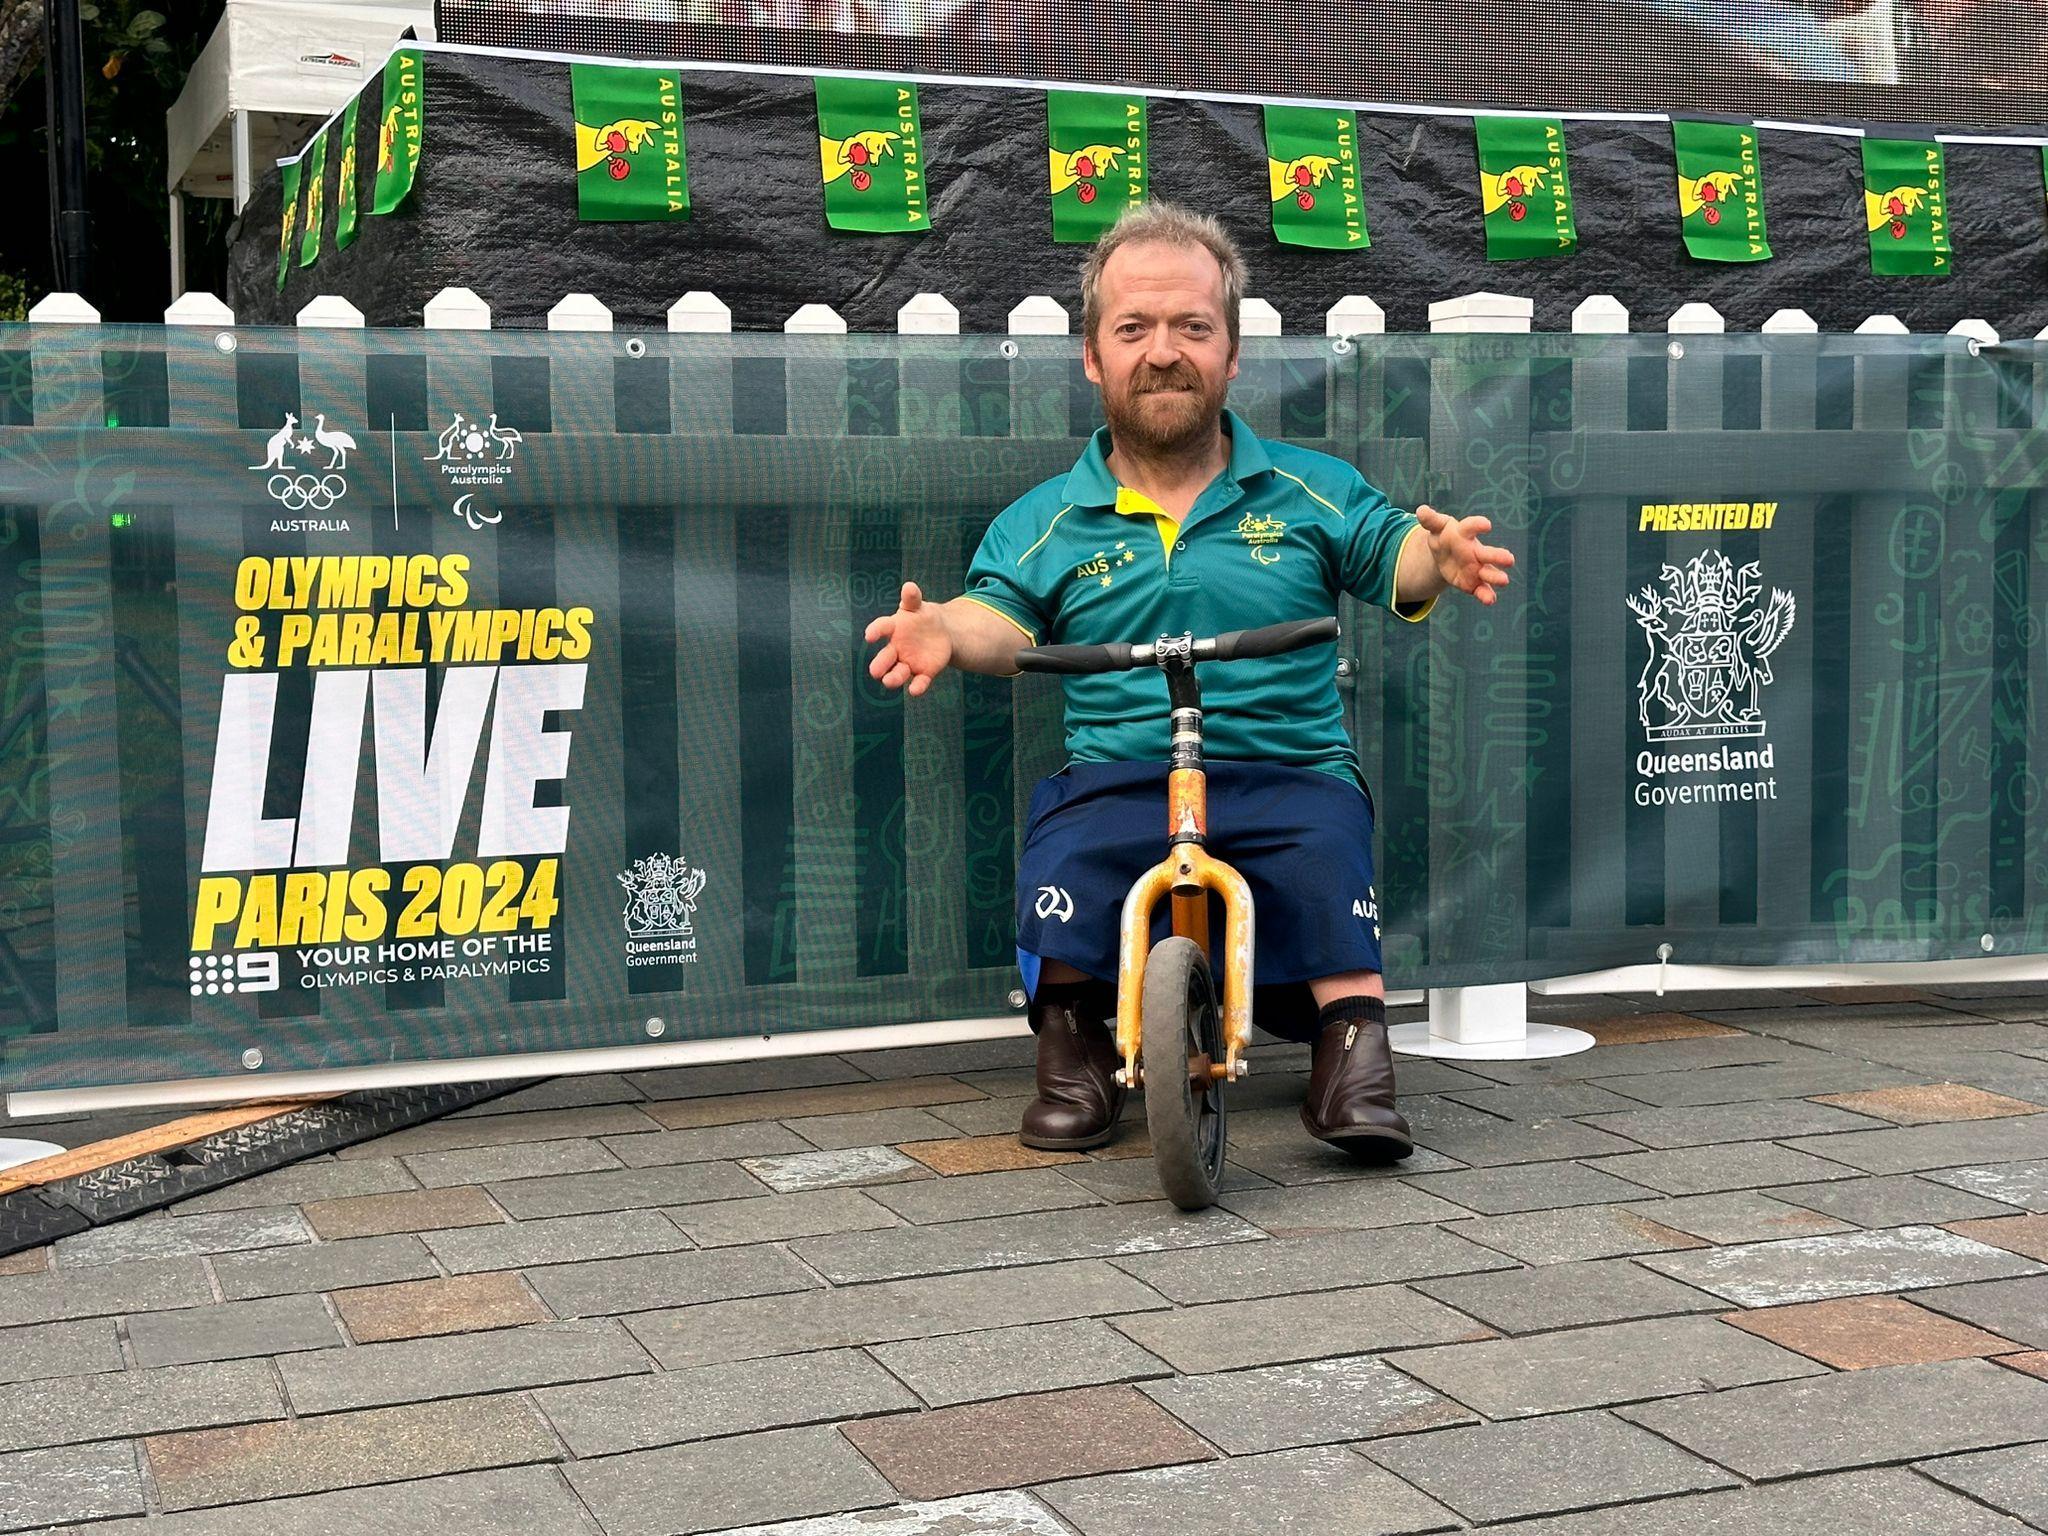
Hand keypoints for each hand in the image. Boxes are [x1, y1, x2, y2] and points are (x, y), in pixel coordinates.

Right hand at [865, 581, 952, 695]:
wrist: (940, 633)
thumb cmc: (922, 617)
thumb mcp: (918, 606)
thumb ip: (912, 598)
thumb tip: (909, 586)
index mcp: (893, 628)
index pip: (882, 628)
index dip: (875, 631)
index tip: (870, 635)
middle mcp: (896, 649)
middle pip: (886, 658)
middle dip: (880, 665)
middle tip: (875, 671)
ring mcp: (908, 662)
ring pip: (898, 673)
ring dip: (893, 678)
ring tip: (888, 681)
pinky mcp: (923, 672)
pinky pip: (919, 681)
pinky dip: (917, 687)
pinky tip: (915, 690)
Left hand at [1416, 504, 1514, 605]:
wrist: (1445, 555)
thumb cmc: (1444, 536)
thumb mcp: (1436, 528)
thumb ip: (1430, 520)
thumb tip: (1421, 510)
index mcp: (1465, 534)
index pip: (1472, 527)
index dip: (1478, 525)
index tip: (1486, 525)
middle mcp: (1475, 551)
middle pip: (1488, 553)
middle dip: (1498, 556)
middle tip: (1509, 559)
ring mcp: (1477, 568)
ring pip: (1489, 573)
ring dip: (1496, 577)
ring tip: (1504, 580)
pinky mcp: (1474, 583)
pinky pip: (1482, 590)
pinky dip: (1486, 595)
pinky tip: (1490, 600)